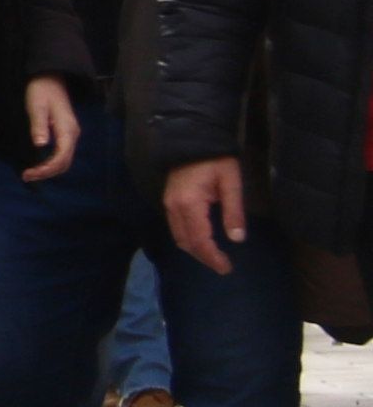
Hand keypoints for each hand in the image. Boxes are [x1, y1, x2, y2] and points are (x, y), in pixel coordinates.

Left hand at [19, 75, 79, 181]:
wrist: (50, 78)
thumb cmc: (41, 91)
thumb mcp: (37, 107)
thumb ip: (39, 126)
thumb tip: (40, 145)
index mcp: (67, 130)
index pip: (61, 156)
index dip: (46, 169)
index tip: (29, 174)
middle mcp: (72, 134)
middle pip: (65, 162)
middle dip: (47, 173)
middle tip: (27, 176)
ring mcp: (70, 134)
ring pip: (64, 160)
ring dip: (49, 170)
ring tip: (31, 174)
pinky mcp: (65, 133)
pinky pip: (62, 153)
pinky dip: (51, 163)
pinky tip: (39, 164)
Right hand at [166, 156, 248, 273]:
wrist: (192, 138)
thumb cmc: (216, 159)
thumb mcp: (231, 183)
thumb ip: (233, 211)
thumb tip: (237, 239)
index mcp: (190, 204)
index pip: (200, 239)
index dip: (212, 257)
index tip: (227, 268)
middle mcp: (174, 207)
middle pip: (186, 242)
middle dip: (203, 257)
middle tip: (222, 266)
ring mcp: (169, 204)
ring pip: (178, 236)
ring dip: (195, 250)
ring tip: (213, 256)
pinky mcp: (169, 201)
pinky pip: (176, 227)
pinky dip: (189, 239)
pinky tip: (202, 240)